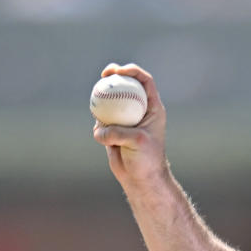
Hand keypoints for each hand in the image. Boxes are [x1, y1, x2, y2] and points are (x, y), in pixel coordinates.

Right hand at [92, 63, 167, 189]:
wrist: (141, 179)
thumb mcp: (137, 142)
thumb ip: (118, 132)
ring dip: (102, 103)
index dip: (133, 71)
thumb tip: (99, 130)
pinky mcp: (113, 130)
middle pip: (125, 85)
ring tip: (101, 114)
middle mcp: (139, 111)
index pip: (145, 81)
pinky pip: (101, 121)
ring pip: (110, 102)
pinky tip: (102, 137)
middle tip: (104, 75)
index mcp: (152, 108)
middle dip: (113, 76)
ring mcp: (125, 119)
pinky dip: (99, 127)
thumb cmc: (147, 160)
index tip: (119, 71)